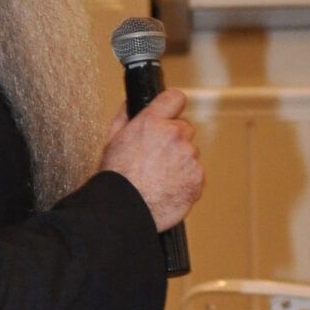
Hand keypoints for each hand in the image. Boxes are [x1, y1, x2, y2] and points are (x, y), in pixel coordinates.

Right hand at [97, 88, 203, 234]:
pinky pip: (196, 174)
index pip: (175, 98)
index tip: (171, 114)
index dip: (172, 108)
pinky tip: (168, 188)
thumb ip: (125, 117)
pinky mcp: (197, 178)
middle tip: (157, 158)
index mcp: (152, 122)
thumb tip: (131, 104)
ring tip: (160, 178)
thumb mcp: (111, 141)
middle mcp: (174, 135)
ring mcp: (189, 157)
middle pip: (185, 128)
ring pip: (190, 153)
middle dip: (174, 140)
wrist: (124, 211)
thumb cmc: (116, 180)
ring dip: (180, 162)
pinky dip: (186, 181)